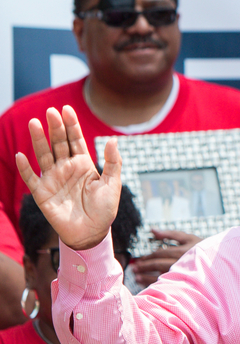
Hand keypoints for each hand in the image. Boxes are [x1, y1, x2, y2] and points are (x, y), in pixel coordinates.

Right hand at [15, 106, 120, 249]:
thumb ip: (113, 163)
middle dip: (55, 128)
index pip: (75, 140)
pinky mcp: (43, 193)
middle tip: (51, 112)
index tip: (66, 109)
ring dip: (38, 140)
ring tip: (34, 123)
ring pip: (44, 155)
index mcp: (83, 165)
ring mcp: (53, 179)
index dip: (71, 125)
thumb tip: (113, 140)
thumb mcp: (113, 185)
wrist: (92, 233)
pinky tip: (21, 155)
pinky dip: (25, 168)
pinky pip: (31, 178)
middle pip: (59, 144)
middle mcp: (66, 168)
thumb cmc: (104, 210)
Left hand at [132, 229, 201, 284]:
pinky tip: (148, 286)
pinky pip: (167, 285)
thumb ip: (170, 234)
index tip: (140, 260)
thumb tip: (152, 230)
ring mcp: (184, 274)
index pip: (160, 253)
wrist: (222, 264)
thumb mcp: (189, 238)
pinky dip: (156, 285)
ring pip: (161, 276)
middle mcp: (183, 262)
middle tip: (134, 268)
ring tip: (136, 277)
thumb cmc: (204, 250)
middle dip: (144, 266)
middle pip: (158, 264)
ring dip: (146, 277)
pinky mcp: (186, 284)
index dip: (148, 256)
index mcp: (183, 251)